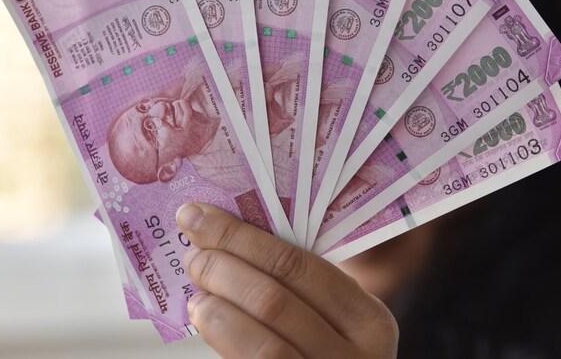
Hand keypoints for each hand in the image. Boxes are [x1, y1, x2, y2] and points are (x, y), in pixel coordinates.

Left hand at [176, 203, 398, 357]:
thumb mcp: (334, 314)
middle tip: (193, 251)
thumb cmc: (329, 343)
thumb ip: (300, 283)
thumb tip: (228, 238)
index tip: (201, 215)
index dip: (241, 237)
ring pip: (263, 347)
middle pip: (274, 301)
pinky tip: (206, 320)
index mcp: (368, 319)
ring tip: (196, 291)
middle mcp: (355, 358)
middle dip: (223, 267)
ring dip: (218, 309)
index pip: (297, 265)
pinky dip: (223, 338)